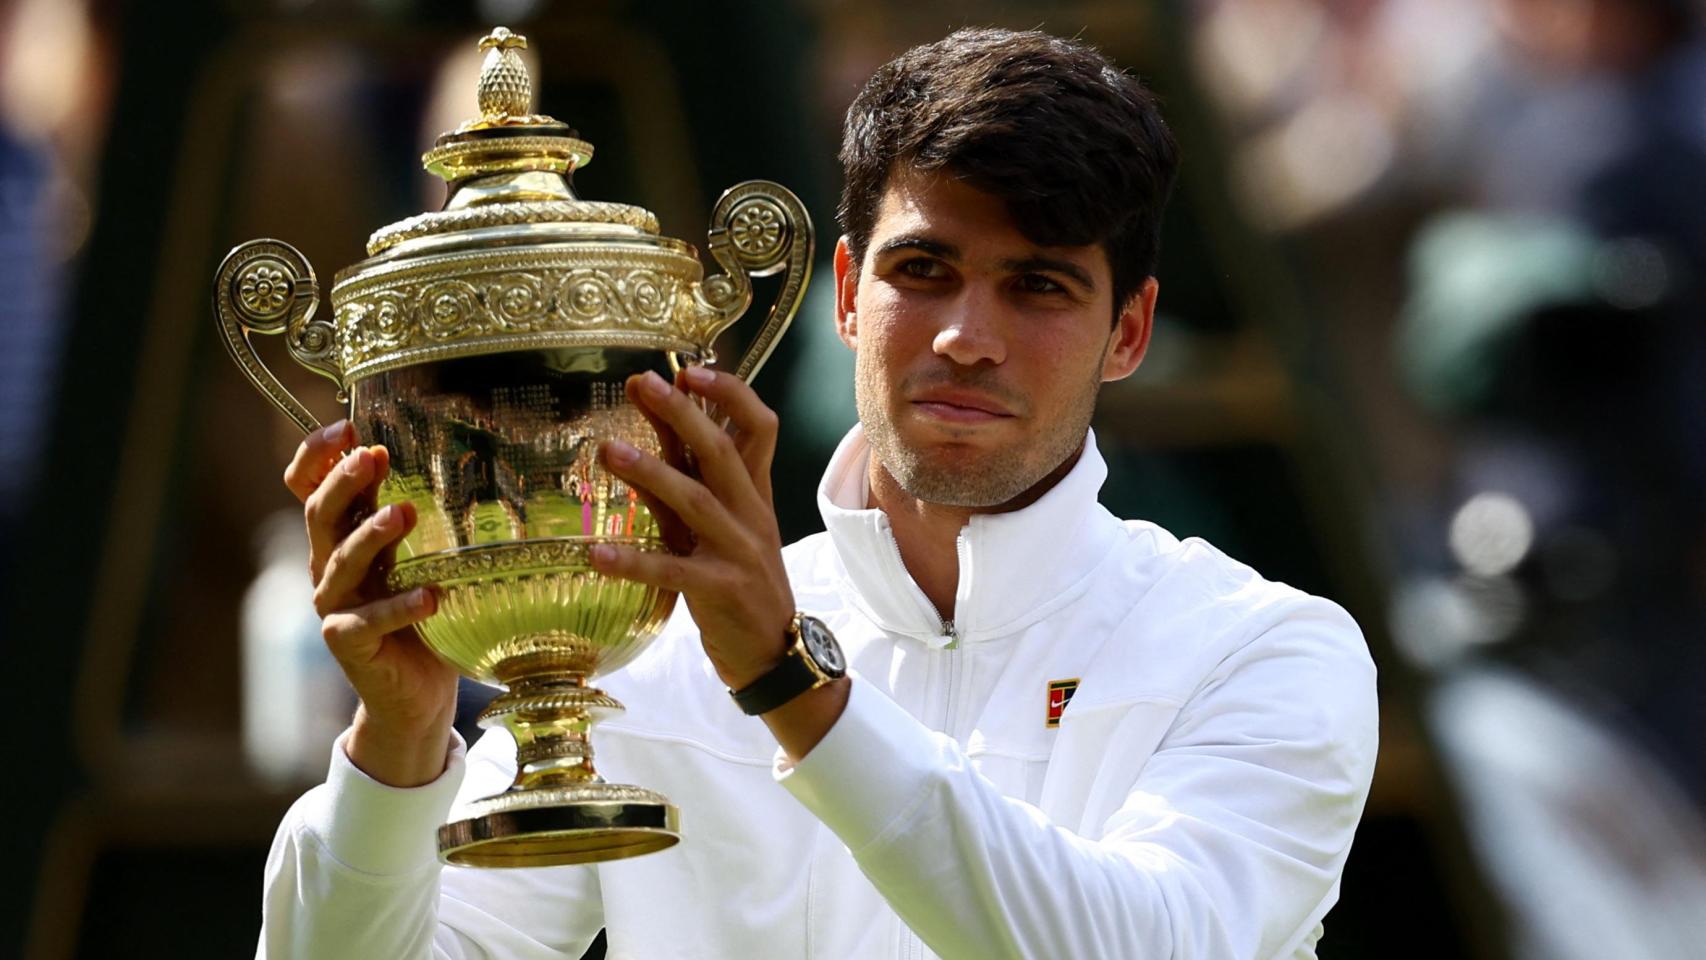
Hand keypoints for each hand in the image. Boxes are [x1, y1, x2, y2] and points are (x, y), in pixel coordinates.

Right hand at [284, 422, 456, 786]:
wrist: (416, 693)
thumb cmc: (424, 616)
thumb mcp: (420, 559)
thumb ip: (415, 521)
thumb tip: (446, 460)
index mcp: (342, 538)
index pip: (308, 487)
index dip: (315, 456)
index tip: (345, 424)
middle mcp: (329, 567)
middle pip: (320, 515)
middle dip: (343, 481)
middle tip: (372, 455)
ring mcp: (335, 606)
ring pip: (340, 562)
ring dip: (371, 535)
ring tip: (404, 513)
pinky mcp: (349, 644)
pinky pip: (367, 621)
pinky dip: (399, 607)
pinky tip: (431, 597)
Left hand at [590, 367, 795, 690]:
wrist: (772, 650)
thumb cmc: (739, 580)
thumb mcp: (718, 525)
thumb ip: (690, 480)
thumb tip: (659, 426)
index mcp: (755, 493)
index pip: (759, 427)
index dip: (730, 394)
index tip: (689, 371)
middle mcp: (751, 513)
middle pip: (723, 452)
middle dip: (683, 414)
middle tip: (641, 383)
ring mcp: (739, 551)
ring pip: (697, 502)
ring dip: (652, 474)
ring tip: (608, 451)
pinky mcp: (720, 590)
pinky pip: (672, 570)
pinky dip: (633, 560)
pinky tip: (596, 553)